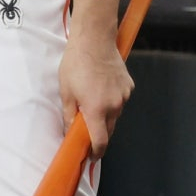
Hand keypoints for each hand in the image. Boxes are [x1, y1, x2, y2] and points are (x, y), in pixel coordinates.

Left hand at [58, 0, 133, 159]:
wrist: (94, 39)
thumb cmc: (76, 62)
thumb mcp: (66, 90)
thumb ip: (70, 115)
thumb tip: (71, 131)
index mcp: (96, 110)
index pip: (100, 142)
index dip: (96, 152)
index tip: (92, 155)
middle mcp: (113, 106)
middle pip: (109, 130)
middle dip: (99, 131)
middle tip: (87, 122)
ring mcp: (123, 96)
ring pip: (116, 114)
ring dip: (106, 112)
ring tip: (93, 95)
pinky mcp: (129, 85)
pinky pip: (121, 99)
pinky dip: (113, 98)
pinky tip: (103, 84)